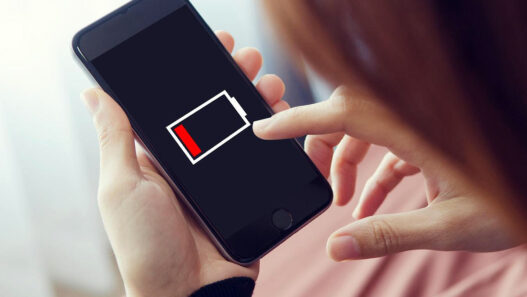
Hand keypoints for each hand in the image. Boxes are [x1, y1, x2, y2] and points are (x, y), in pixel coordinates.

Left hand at [81, 31, 288, 296]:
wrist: (189, 292)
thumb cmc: (146, 247)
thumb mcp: (121, 186)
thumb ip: (116, 139)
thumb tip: (95, 95)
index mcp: (159, 157)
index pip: (179, 105)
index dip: (197, 75)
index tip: (214, 49)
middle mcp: (191, 164)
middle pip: (216, 112)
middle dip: (233, 80)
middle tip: (247, 59)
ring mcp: (220, 179)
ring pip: (242, 132)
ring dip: (257, 103)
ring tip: (269, 83)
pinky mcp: (245, 196)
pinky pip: (263, 161)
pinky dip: (275, 138)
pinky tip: (283, 119)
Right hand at [253, 86, 517, 260]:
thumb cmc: (512, 201)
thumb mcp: (447, 225)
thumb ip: (388, 235)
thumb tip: (337, 247)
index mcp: (417, 128)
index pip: (344, 112)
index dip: (299, 118)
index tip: (265, 128)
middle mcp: (415, 118)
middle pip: (348, 114)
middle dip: (323, 144)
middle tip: (314, 178)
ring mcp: (422, 127)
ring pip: (365, 130)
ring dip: (346, 162)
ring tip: (342, 202)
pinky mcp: (428, 139)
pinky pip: (387, 149)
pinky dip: (371, 175)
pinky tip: (365, 208)